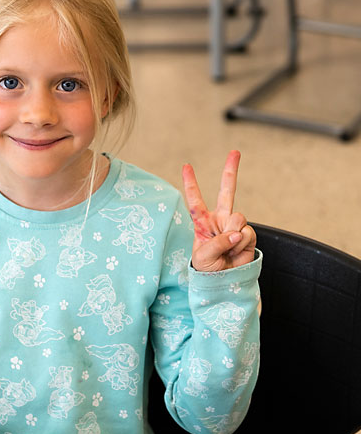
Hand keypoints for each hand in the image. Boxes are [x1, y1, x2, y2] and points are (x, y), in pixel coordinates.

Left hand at [181, 150, 255, 271]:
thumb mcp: (203, 257)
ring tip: (227, 251)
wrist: (225, 281)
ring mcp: (234, 226)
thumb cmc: (208, 269)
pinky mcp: (248, 234)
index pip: (195, 200)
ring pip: (238, 218)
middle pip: (227, 191)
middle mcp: (219, 219)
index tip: (186, 166)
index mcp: (202, 222)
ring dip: (233, 237)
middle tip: (235, 152)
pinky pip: (247, 233)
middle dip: (231, 171)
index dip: (191, 183)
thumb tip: (235, 233)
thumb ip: (216, 243)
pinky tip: (237, 252)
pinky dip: (243, 245)